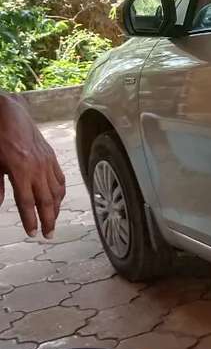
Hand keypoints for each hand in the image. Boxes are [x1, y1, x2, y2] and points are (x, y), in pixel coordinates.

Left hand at [0, 94, 64, 237]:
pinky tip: (58, 199)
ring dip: (56, 208)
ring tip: (54, 220)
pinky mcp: (51, 157)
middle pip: (46, 200)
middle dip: (49, 219)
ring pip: (56, 190)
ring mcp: (47, 162)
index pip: (27, 202)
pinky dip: (60, 191)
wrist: (10, 114)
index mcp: (21, 171)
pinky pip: (60, 178)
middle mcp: (37, 168)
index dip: (31, 219)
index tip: (32, 233)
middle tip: (48, 234)